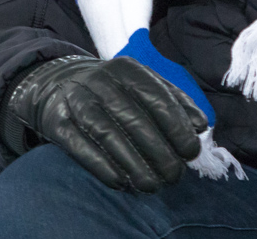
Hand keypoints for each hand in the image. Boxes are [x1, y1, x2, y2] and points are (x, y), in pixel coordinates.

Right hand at [6, 56, 207, 192]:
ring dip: (132, 163)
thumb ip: (173, 101)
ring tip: (151, 186)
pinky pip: (79, 145)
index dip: (176, 126)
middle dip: (158, 151)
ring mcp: (76, 99)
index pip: (156, 97)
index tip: (190, 151)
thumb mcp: (142, 86)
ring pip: (106, 133)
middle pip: (133, 118)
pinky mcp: (56, 120)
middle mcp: (100, 80)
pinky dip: (101, 166)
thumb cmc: (112, 90)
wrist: (58, 84)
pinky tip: (120, 183)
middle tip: (174, 176)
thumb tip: (200, 124)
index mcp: (127, 69)